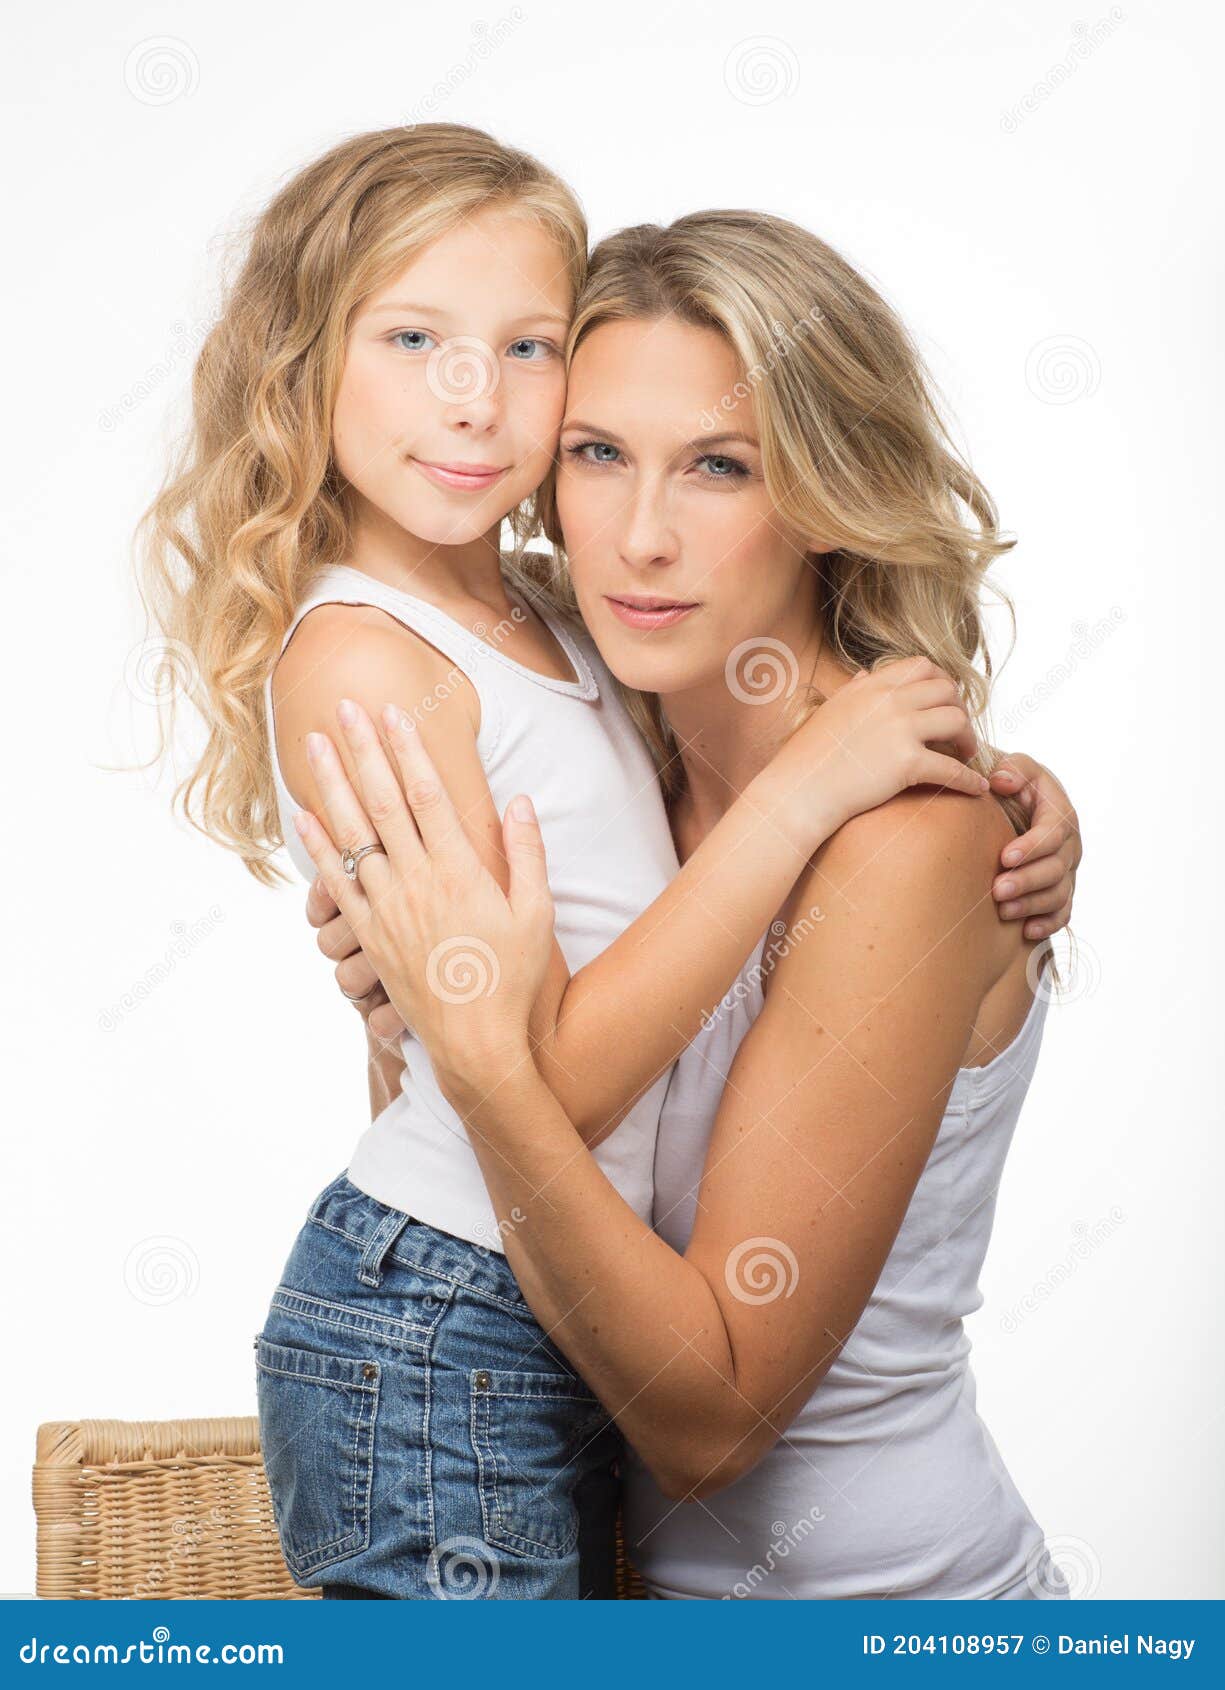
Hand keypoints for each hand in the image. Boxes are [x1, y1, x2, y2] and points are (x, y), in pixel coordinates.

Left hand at [291, 699, 555, 1094]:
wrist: (477, 1044)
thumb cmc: (513, 979)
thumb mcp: (537, 913)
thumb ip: (528, 853)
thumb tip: (519, 799)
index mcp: (461, 872)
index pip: (428, 796)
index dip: (409, 751)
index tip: (394, 713)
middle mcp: (418, 883)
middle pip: (382, 802)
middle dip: (362, 750)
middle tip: (343, 705)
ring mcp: (388, 909)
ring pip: (351, 834)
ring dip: (331, 784)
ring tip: (314, 743)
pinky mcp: (370, 936)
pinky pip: (336, 882)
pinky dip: (318, 846)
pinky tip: (304, 813)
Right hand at [755, 655, 987, 849]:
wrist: (797, 792)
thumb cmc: (806, 758)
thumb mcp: (829, 712)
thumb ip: (853, 691)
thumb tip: (864, 675)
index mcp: (871, 686)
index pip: (922, 666)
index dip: (942, 682)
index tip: (944, 703)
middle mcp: (889, 701)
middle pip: (948, 690)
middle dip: (960, 709)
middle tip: (958, 732)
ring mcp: (900, 729)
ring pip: (958, 721)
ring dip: (969, 739)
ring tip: (965, 755)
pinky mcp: (907, 763)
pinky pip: (952, 768)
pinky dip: (970, 779)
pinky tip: (976, 788)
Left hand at [986, 755, 1081, 939]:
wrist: (1014, 805)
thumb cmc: (1012, 784)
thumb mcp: (1015, 768)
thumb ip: (1012, 769)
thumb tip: (1001, 780)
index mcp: (1060, 814)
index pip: (1053, 833)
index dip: (1032, 847)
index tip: (1005, 857)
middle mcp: (1069, 846)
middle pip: (1056, 868)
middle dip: (1028, 881)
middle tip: (998, 890)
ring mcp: (1066, 871)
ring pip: (1059, 894)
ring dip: (1033, 905)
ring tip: (1004, 911)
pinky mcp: (1059, 891)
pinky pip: (1062, 913)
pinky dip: (1048, 924)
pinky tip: (1027, 931)